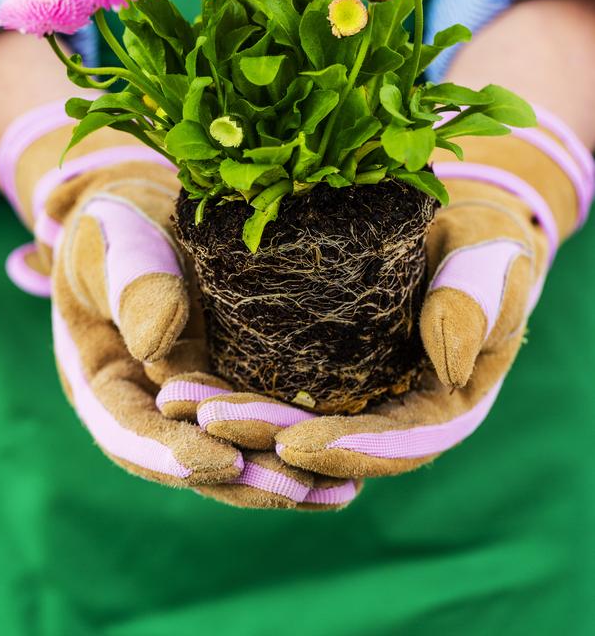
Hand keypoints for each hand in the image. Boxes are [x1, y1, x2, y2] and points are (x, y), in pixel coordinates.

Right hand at [0, 98, 358, 508]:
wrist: (149, 205)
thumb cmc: (118, 219)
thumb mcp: (114, 241)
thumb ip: (131, 283)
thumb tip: (155, 346)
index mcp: (104, 382)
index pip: (131, 433)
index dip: (174, 453)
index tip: (223, 462)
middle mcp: (150, 405)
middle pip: (191, 457)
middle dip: (243, 480)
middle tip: (296, 489)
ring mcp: (196, 399)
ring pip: (234, 450)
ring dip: (281, 475)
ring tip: (339, 491)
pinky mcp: (236, 380)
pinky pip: (265, 420)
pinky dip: (301, 441)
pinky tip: (349, 461)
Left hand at [157, 106, 593, 478]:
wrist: (454, 220)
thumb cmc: (484, 238)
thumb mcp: (492, 257)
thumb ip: (479, 302)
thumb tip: (450, 367)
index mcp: (439, 406)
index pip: (394, 444)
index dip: (346, 448)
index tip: (292, 441)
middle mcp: (387, 411)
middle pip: (326, 439)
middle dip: (267, 433)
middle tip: (207, 417)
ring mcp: (346, 391)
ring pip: (286, 417)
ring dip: (233, 415)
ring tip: (176, 397)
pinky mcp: (311, 361)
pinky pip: (266, 380)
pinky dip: (225, 380)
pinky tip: (177, 369)